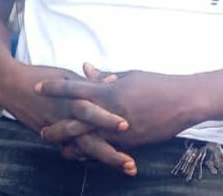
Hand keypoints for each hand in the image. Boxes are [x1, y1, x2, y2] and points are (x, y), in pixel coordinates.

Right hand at [0, 63, 134, 174]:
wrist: (10, 86)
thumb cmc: (42, 77)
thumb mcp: (67, 76)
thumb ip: (91, 83)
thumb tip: (114, 80)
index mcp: (68, 99)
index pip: (90, 111)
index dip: (107, 119)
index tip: (127, 125)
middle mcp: (64, 119)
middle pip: (89, 140)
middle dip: (111, 154)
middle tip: (131, 164)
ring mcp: (57, 130)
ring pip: (83, 149)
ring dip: (106, 158)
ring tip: (126, 166)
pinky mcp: (52, 137)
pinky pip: (72, 149)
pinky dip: (88, 155)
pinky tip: (105, 162)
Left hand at [37, 64, 195, 147]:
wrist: (184, 102)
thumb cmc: (157, 84)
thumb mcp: (129, 76)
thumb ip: (105, 76)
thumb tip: (85, 68)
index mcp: (109, 91)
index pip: (75, 88)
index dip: (55, 87)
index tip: (38, 86)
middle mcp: (111, 112)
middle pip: (75, 120)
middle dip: (57, 125)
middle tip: (41, 129)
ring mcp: (120, 131)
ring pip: (88, 141)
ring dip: (72, 144)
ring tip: (59, 147)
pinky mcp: (130, 144)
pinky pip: (107, 149)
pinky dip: (93, 151)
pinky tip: (84, 154)